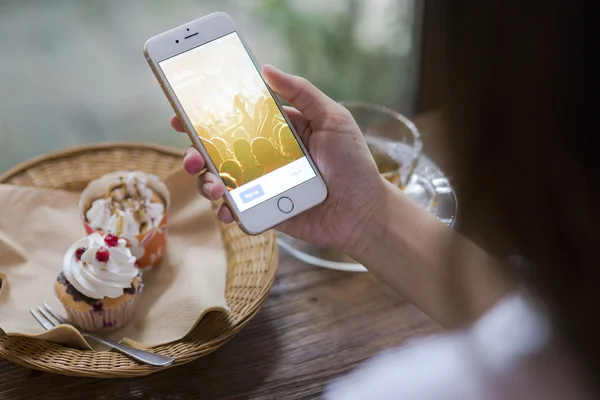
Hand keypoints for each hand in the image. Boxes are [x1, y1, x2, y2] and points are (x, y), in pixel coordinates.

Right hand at [172, 65, 385, 251]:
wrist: (363, 212)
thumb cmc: (353, 163)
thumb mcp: (334, 119)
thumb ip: (303, 93)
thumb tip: (267, 68)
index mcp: (278, 131)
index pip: (237, 119)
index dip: (209, 116)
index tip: (184, 113)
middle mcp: (265, 156)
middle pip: (221, 151)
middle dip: (198, 151)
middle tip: (192, 155)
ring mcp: (262, 185)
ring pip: (223, 180)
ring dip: (207, 182)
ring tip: (213, 185)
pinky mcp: (265, 211)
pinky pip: (237, 209)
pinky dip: (226, 210)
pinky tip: (227, 209)